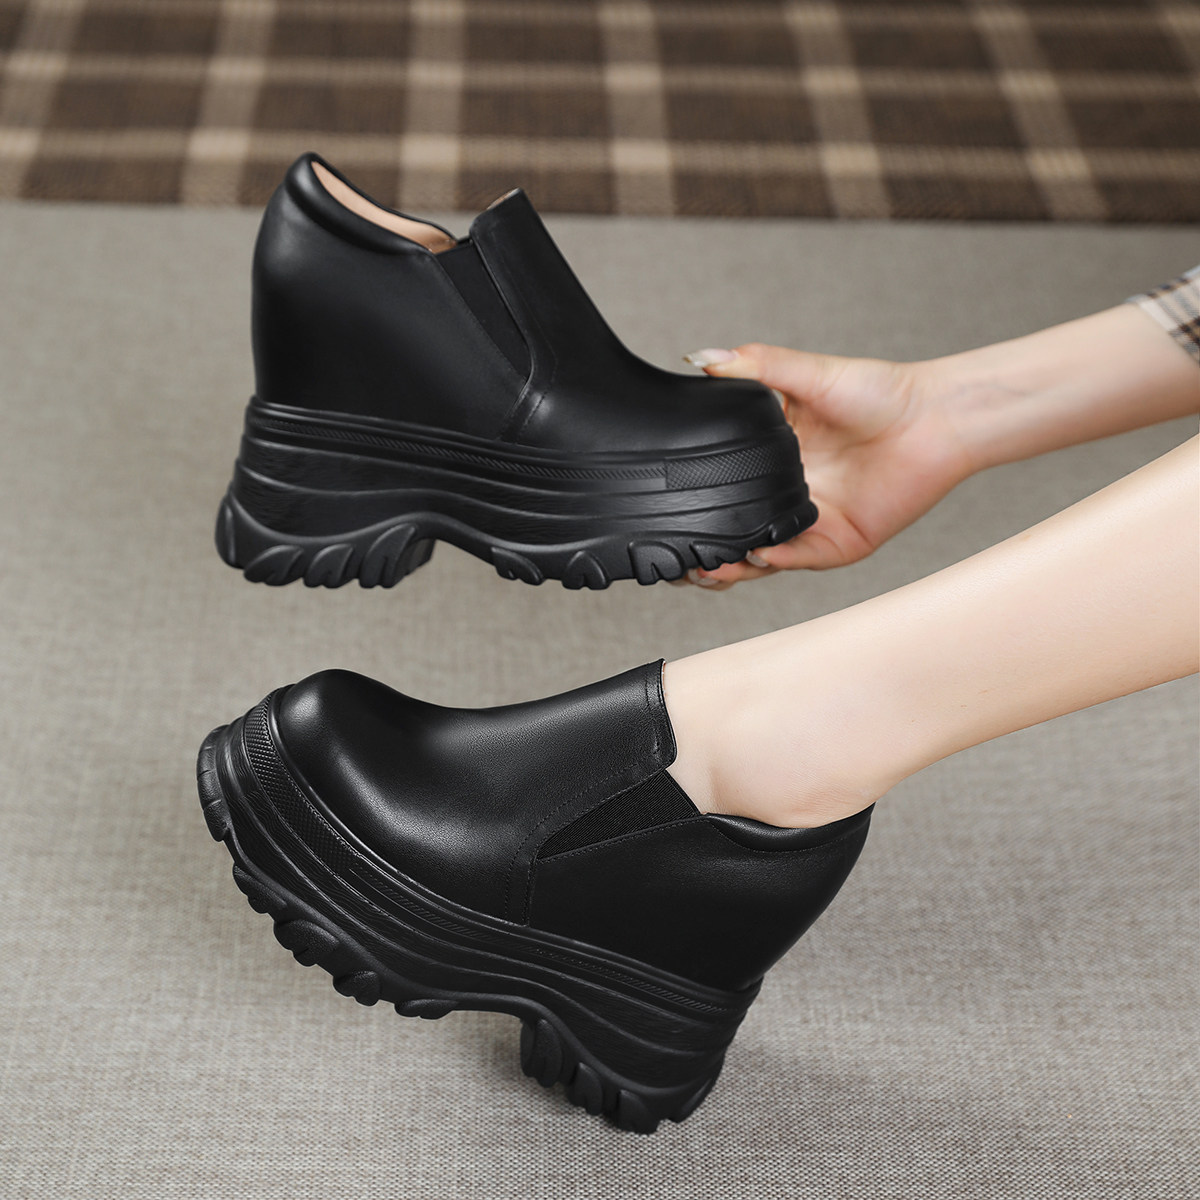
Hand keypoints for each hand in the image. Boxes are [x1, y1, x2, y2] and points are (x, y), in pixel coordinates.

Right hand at [682, 344, 973, 587]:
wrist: (934, 418)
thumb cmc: (879, 392)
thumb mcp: (806, 372)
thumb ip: (753, 366)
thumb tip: (698, 356)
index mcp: (770, 458)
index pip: (719, 487)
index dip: (688, 500)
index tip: (657, 506)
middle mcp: (783, 494)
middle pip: (730, 532)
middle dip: (700, 550)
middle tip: (676, 555)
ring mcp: (808, 522)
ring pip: (757, 556)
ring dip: (730, 565)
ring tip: (706, 565)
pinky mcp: (837, 543)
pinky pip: (798, 557)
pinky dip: (774, 557)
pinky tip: (756, 551)